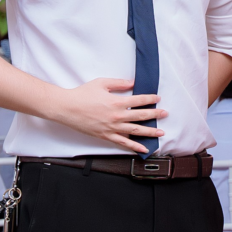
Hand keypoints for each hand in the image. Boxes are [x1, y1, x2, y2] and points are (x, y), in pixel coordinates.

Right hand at [51, 77, 168, 153]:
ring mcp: (112, 128)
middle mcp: (117, 116)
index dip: (150, 99)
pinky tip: (144, 149)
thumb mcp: (101, 83)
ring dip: (150, 132)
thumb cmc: (82, 94)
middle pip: (141, 116)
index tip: (158, 99)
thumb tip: (133, 83)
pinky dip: (134, 146)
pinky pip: (123, 143)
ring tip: (161, 133)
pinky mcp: (105, 136)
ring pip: (135, 131)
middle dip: (155, 115)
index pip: (139, 100)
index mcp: (117, 102)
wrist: (66, 108)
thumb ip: (119, 83)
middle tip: (165, 114)